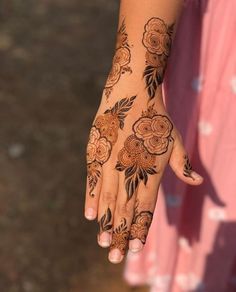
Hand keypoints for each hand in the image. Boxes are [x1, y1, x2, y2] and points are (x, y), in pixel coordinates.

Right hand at [84, 88, 202, 263]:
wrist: (133, 93)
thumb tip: (198, 183)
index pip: (145, 209)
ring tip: (102, 243)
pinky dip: (91, 200)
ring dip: (105, 223)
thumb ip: (183, 166)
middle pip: (124, 210)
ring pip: (107, 201)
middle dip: (119, 235)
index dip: (139, 230)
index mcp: (150, 171)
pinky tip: (90, 216)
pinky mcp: (96, 154)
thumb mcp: (175, 141)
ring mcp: (110, 163)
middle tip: (113, 257)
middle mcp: (129, 172)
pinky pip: (92, 182)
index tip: (133, 248)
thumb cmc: (156, 118)